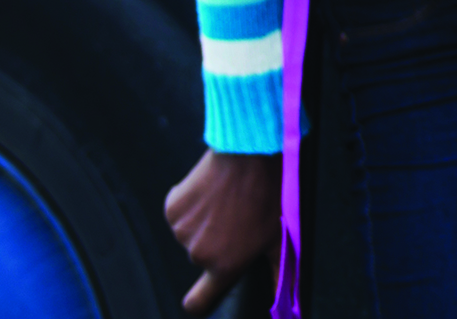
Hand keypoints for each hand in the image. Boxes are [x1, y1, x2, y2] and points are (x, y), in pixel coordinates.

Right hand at [165, 147, 278, 314]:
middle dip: (216, 244)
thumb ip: (279, 274)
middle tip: (236, 220)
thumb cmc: (269, 195)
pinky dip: (191, 205)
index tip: (203, 294)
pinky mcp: (172, 208)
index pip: (198, 302)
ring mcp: (182, 231)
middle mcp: (198, 254)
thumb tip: (283, 303)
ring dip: (203, 223)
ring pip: (191, 234)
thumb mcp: (280, 237)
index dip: (200, 300)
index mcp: (223, 266)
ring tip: (226, 201)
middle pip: (202, 258)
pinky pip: (180, 213)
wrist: (249, 154)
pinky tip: (211, 191)